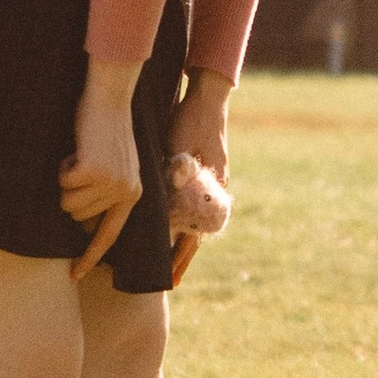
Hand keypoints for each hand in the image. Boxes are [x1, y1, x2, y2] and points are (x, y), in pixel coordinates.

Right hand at [60, 62, 143, 278]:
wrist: (110, 99)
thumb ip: (104, 196)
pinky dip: (62, 166)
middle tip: (82, 166)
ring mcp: (110, 183)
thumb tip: (83, 225)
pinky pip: (62, 182)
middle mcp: (125, 194)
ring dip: (66, 180)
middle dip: (70, 193)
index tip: (74, 275)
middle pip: (77, 217)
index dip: (89, 257)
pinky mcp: (94, 170)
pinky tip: (77, 150)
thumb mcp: (114, 167)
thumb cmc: (106, 131)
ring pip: (68, 202)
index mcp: (132, 196)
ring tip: (82, 157)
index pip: (108, 236)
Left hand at [165, 69, 234, 292]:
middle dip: (182, 257)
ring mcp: (210, 183)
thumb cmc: (192, 121)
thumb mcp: (182, 149)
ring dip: (182, 239)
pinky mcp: (202, 174)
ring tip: (168, 260)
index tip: (172, 279)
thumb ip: (176, 176)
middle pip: (196, 233)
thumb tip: (164, 204)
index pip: (196, 235)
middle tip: (171, 281)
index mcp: (212, 191)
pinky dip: (182, 219)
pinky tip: (171, 225)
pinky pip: (192, 204)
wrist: (207, 96)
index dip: (182, 258)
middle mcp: (214, 192)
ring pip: (195, 220)